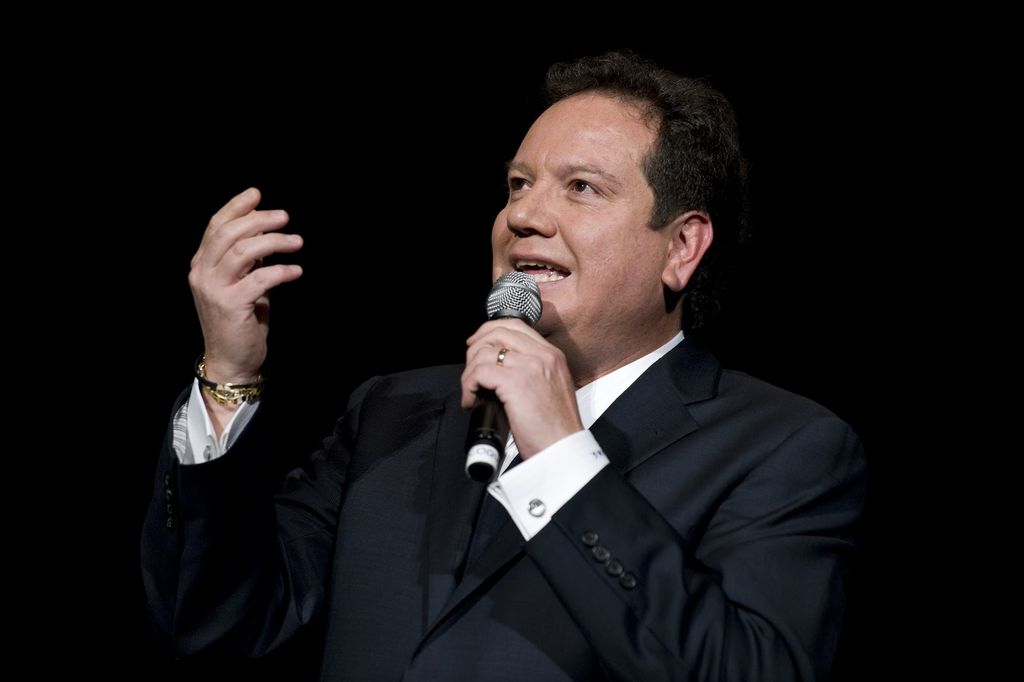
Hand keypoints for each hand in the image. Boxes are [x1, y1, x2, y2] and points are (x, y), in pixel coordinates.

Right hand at [188, 187, 303, 382]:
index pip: (216, 226)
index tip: (256, 194)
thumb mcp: (242, 282)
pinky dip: (281, 272)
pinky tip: (296, 271)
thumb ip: (247, 258)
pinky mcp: (231, 306)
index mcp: (202, 264)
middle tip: (284, 217)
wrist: (232, 359)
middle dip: (258, 220)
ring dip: (274, 242)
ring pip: (243, 252)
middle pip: (229, 233)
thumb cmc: (240, 319)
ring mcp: (214, 290)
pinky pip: (260, 279)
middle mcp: (202, 274)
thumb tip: (262, 229)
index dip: (236, 207)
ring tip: (296, 242)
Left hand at [461, 319, 582, 458]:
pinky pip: (479, 372)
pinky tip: (472, 401)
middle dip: (475, 349)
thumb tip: (499, 367)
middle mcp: (543, 356)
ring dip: (470, 373)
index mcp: (552, 356)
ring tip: (472, 392)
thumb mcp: (551, 389)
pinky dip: (469, 386)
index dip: (490, 333)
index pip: (516, 326)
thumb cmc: (555, 429)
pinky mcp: (515, 382)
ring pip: (484, 353)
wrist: (563, 449)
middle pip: (497, 332)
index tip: (477, 345)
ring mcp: (530, 367)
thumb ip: (532, 371)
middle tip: (470, 370)